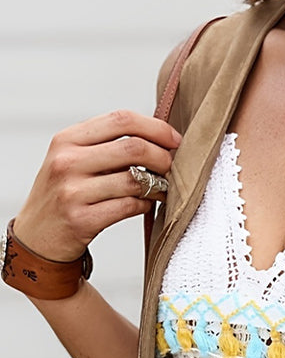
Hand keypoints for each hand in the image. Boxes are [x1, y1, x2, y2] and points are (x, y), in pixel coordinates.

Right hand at [12, 110, 181, 261]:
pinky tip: (146, 204)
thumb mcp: (73, 160)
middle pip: (133, 147)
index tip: (174, 140)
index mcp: (67, 139)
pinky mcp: (82, 220)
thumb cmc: (64, 195)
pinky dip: (146, 204)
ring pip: (134, 180)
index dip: (156, 128)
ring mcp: (73, 191)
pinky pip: (129, 206)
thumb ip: (106, 145)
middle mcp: (67, 161)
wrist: (37, 237)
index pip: (121, 120)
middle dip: (163, 157)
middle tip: (172, 167)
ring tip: (162, 188)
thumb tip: (157, 138)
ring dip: (158, 184)